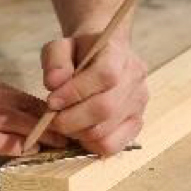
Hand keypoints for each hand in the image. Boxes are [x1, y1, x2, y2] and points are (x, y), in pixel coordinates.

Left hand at [40, 32, 147, 155]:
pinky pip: (113, 145)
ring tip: (65, 124)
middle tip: (52, 119)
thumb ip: (55, 61)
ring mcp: (138, 103)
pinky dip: (90, 145)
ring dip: (78, 133)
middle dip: (71, 120)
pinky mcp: (136, 122)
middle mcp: (135, 78)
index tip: (52, 101)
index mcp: (118, 53)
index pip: (105, 75)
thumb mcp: (62, 45)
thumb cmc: (81, 51)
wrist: (104, 53)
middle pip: (106, 108)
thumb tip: (54, 84)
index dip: (75, 92)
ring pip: (107, 131)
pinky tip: (80, 132)